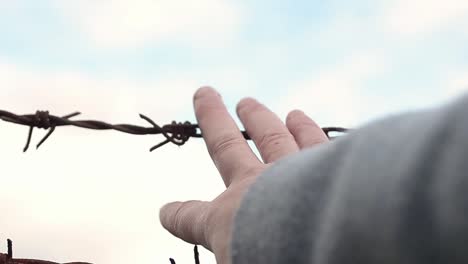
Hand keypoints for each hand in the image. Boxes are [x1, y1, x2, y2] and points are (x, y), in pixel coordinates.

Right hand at [159, 86, 327, 262]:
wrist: (330, 249)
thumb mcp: (236, 263)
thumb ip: (226, 255)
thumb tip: (193, 235)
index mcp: (227, 222)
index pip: (190, 218)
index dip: (176, 215)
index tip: (166, 212)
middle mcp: (254, 188)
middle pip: (226, 146)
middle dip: (214, 118)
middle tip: (206, 92)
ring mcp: (292, 172)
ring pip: (273, 135)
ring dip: (261, 118)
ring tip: (253, 104)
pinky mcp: (329, 167)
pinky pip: (316, 143)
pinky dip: (309, 131)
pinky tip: (305, 120)